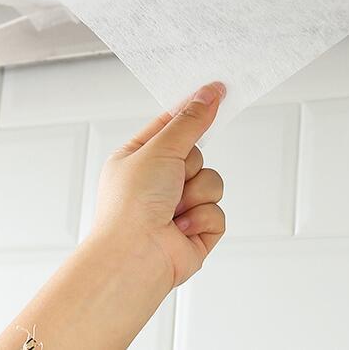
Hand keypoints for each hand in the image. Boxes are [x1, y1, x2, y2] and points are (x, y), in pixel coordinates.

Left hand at [90, 81, 226, 287]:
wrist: (134, 259)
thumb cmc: (130, 206)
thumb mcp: (160, 149)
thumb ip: (190, 121)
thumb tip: (208, 94)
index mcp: (138, 157)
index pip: (172, 124)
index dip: (193, 110)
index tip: (217, 90)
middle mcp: (157, 181)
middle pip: (197, 154)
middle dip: (191, 165)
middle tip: (173, 177)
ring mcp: (177, 207)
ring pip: (212, 182)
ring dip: (197, 194)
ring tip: (174, 209)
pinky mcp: (196, 231)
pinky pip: (218, 212)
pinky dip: (202, 219)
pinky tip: (181, 229)